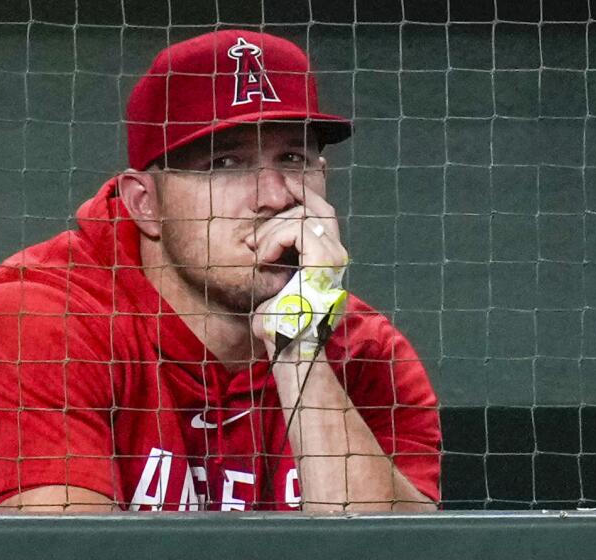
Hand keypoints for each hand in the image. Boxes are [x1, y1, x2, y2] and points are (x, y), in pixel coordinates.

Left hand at [248, 188, 348, 355]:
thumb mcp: (274, 285)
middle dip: (291, 200)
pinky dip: (276, 238)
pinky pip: (299, 230)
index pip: (325, 215)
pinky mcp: (322, 265)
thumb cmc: (276, 326)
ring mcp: (333, 262)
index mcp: (328, 261)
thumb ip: (278, 262)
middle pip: (321, 210)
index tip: (289, 177)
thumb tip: (261, 241)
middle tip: (271, 199)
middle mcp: (337, 259)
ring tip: (259, 251)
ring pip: (306, 218)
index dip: (309, 192)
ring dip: (274, 229)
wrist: (287, 349)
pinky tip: (263, 256)